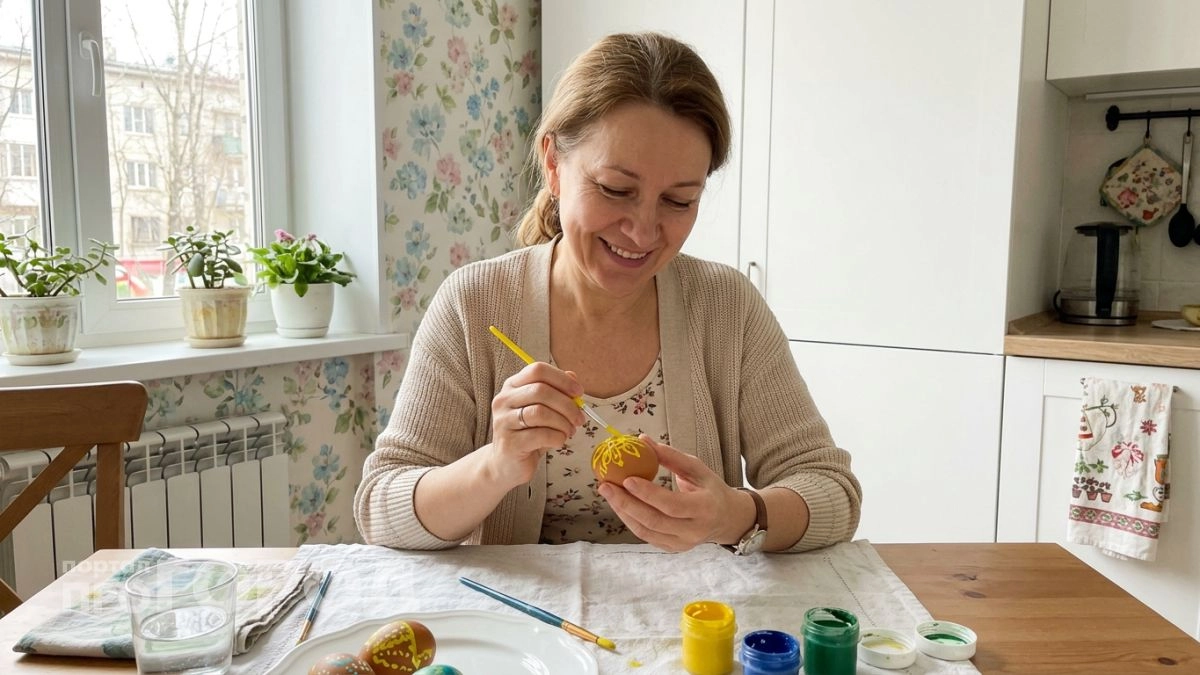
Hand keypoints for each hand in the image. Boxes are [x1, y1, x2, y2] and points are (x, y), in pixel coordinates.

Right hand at [487, 362, 584, 487]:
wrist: (507, 464)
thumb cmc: (529, 434)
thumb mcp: (544, 410)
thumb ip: (557, 392)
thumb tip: (574, 378)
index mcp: (512, 386)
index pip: (537, 370)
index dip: (562, 379)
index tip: (579, 392)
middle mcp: (504, 400)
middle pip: (541, 390)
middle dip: (567, 405)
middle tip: (579, 419)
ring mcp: (504, 421)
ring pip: (541, 412)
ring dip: (563, 423)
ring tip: (569, 432)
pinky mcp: (510, 443)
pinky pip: (541, 435)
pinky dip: (558, 438)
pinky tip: (559, 442)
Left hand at [598, 435, 746, 551]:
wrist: (727, 519)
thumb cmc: (710, 489)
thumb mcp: (697, 468)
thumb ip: (671, 456)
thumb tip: (643, 440)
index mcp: (704, 508)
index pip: (673, 504)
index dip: (648, 494)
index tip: (627, 479)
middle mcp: (694, 530)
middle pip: (654, 520)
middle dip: (626, 503)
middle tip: (606, 485)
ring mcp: (682, 543)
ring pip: (646, 531)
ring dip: (623, 512)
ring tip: (608, 492)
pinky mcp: (672, 548)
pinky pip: (646, 536)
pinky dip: (629, 520)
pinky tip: (619, 504)